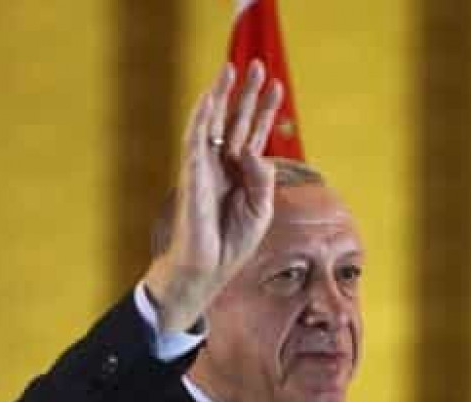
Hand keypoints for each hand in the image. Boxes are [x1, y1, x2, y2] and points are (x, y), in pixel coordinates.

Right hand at [144, 60, 283, 330]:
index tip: (278, 85)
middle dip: (247, 94)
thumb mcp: (260, 210)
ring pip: (214, 123)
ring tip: (234, 68)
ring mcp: (206, 168)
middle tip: (258, 65)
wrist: (209, 268)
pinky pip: (195, 141)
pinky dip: (201, 118)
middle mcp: (223, 165)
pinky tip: (209, 98)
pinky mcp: (192, 176)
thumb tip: (254, 151)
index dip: (266, 110)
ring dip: (223, 95)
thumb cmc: (233, 243)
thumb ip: (262, 179)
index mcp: (241, 173)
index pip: (255, 134)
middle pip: (236, 121)